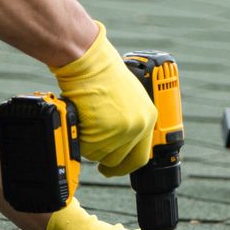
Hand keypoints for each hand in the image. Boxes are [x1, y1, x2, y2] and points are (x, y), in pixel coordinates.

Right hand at [49, 23, 157, 177]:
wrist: (89, 63)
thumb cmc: (104, 74)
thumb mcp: (131, 96)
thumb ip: (132, 118)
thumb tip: (125, 138)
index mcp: (148, 117)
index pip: (141, 155)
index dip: (126, 164)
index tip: (118, 166)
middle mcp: (137, 127)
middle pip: (120, 160)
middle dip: (107, 161)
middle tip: (98, 158)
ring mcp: (120, 132)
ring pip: (100, 155)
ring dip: (91, 146)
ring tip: (87, 124)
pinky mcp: (101, 133)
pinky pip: (86, 149)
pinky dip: (80, 139)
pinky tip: (81, 121)